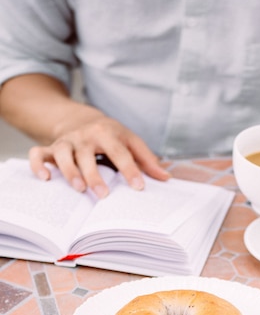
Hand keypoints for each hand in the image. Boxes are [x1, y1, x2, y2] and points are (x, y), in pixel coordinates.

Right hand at [29, 115, 169, 197]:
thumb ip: (147, 160)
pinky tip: (46, 179)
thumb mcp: (130, 141)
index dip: (130, 170)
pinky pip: (38, 154)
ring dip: (69, 171)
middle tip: (103, 196)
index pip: (120, 152)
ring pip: (63, 154)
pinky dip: (39, 165)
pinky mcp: (51, 147)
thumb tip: (166, 179)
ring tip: (78, 189)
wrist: (81, 118)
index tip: (139, 187)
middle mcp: (85, 136)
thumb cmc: (111, 136)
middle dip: (95, 175)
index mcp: (108, 133)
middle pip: (88, 154)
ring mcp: (66, 141)